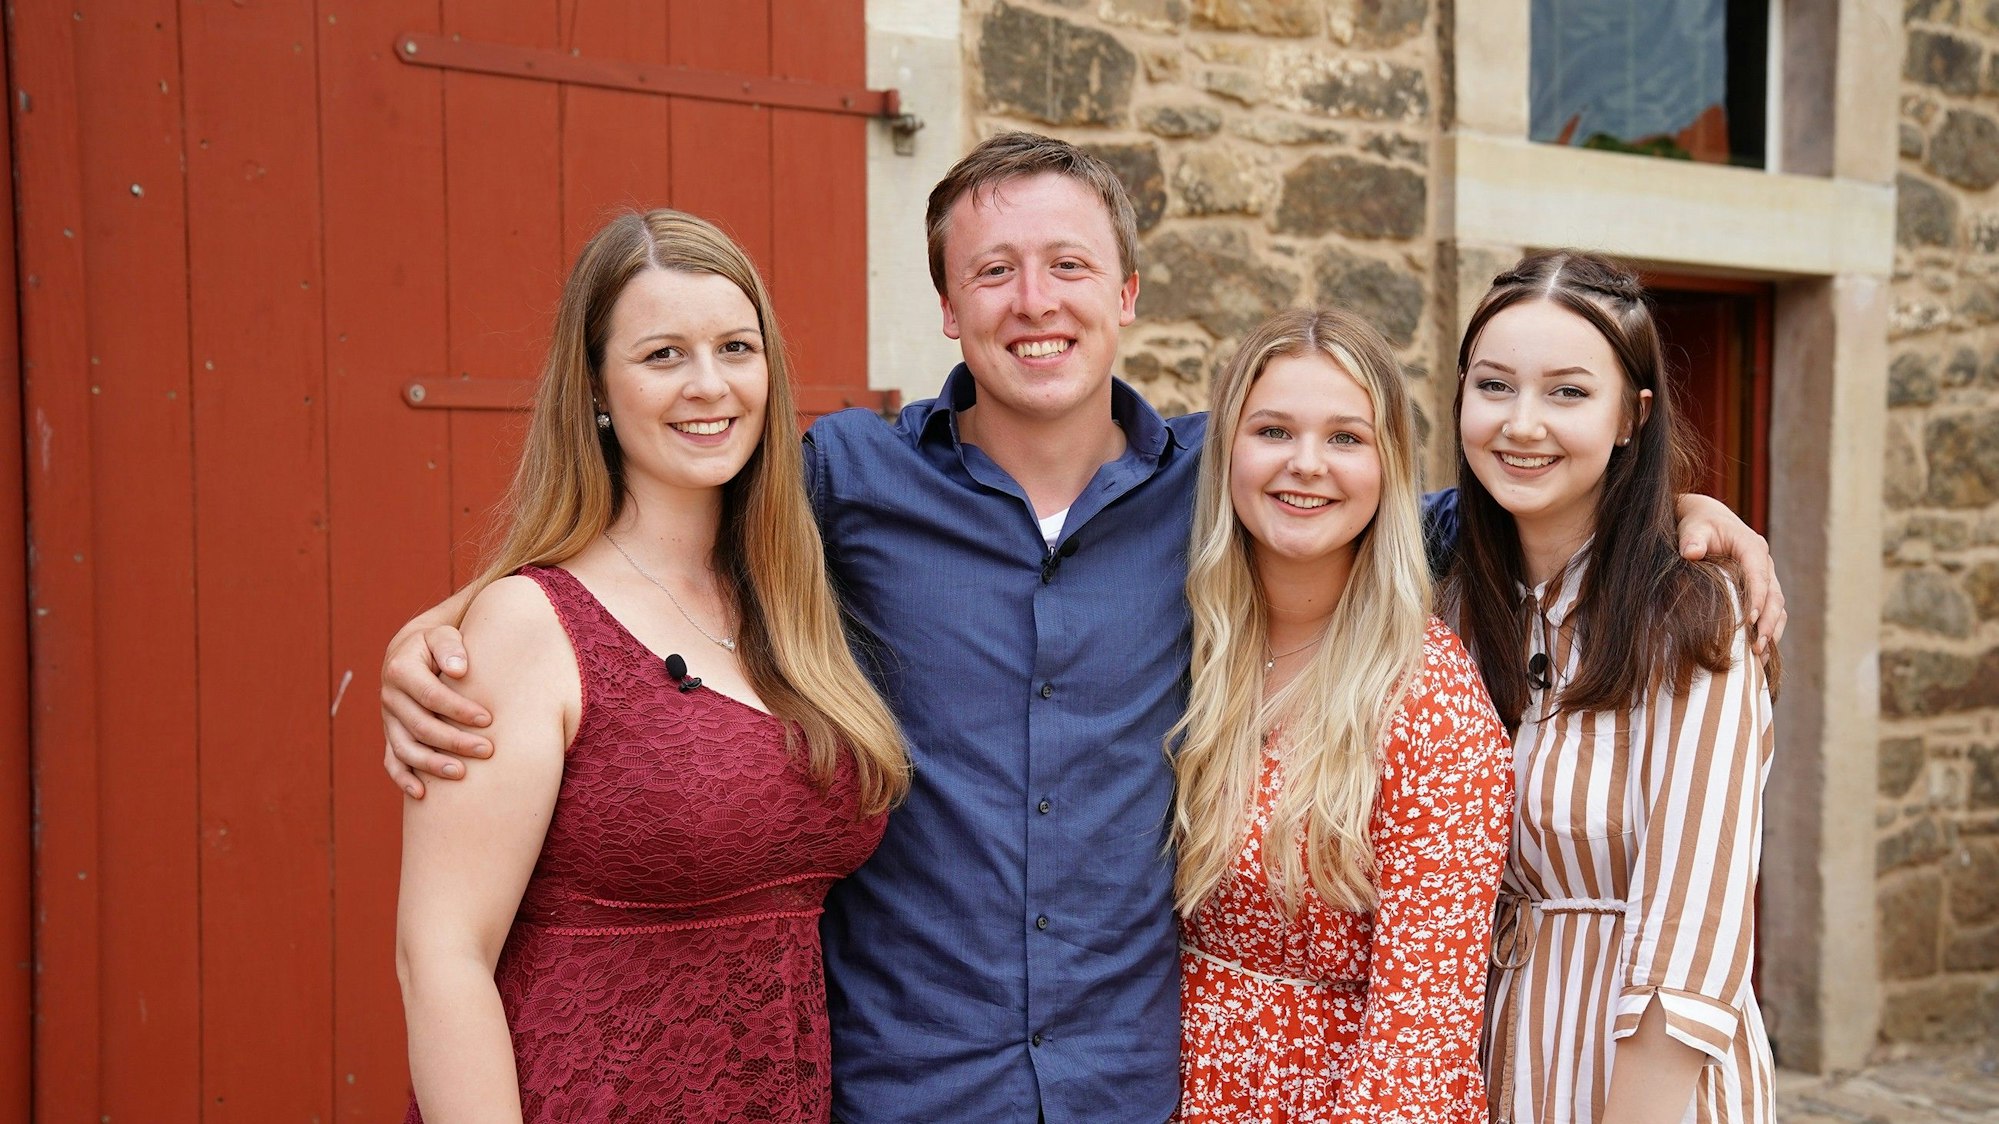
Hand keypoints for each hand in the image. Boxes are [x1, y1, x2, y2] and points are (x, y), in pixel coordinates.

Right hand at [382, 621, 490, 797]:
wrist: (415, 648)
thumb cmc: (439, 641)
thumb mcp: (443, 633)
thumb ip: (450, 646)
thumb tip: (458, 669)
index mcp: (401, 670)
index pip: (431, 696)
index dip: (459, 710)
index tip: (488, 720)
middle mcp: (390, 696)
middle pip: (420, 726)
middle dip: (453, 741)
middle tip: (487, 750)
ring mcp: (389, 718)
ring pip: (405, 748)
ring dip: (432, 764)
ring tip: (462, 774)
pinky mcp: (392, 733)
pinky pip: (392, 760)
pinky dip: (403, 778)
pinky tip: (421, 794)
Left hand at [1675, 494, 1785, 654]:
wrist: (1705, 521)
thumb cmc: (1699, 525)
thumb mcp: (1694, 527)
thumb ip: (1693, 539)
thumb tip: (1691, 552)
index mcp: (1753, 548)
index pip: (1760, 576)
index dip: (1757, 599)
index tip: (1751, 620)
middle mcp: (1764, 564)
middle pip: (1774, 596)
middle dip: (1768, 623)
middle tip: (1757, 646)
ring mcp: (1765, 578)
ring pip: (1778, 608)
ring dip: (1772, 632)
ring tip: (1760, 656)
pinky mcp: (1761, 591)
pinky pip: (1772, 613)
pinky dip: (1769, 632)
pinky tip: (1760, 655)